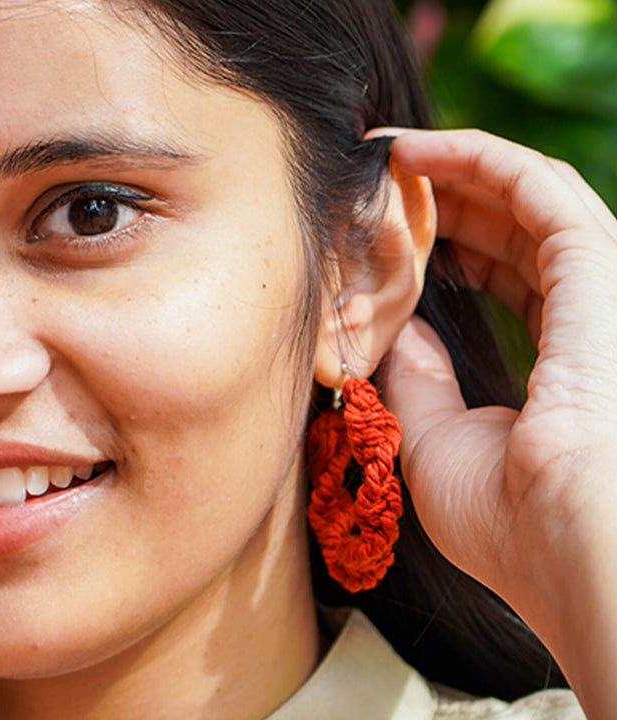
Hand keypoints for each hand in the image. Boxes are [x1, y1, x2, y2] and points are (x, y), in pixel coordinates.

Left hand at [381, 129, 616, 716]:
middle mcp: (584, 318)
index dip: (452, 248)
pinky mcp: (596, 269)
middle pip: (513, 234)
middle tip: (380, 180)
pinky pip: (537, 189)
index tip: (395, 232)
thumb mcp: (433, 444)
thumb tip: (402, 332)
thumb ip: (419, 380)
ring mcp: (597, 291)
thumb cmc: (507, 521)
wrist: (571, 551)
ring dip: (454, 169)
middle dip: (446, 201)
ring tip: (387, 155)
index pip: (511, 279)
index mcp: (557, 362)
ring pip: (526, 199)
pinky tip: (413, 150)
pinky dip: (476, 160)